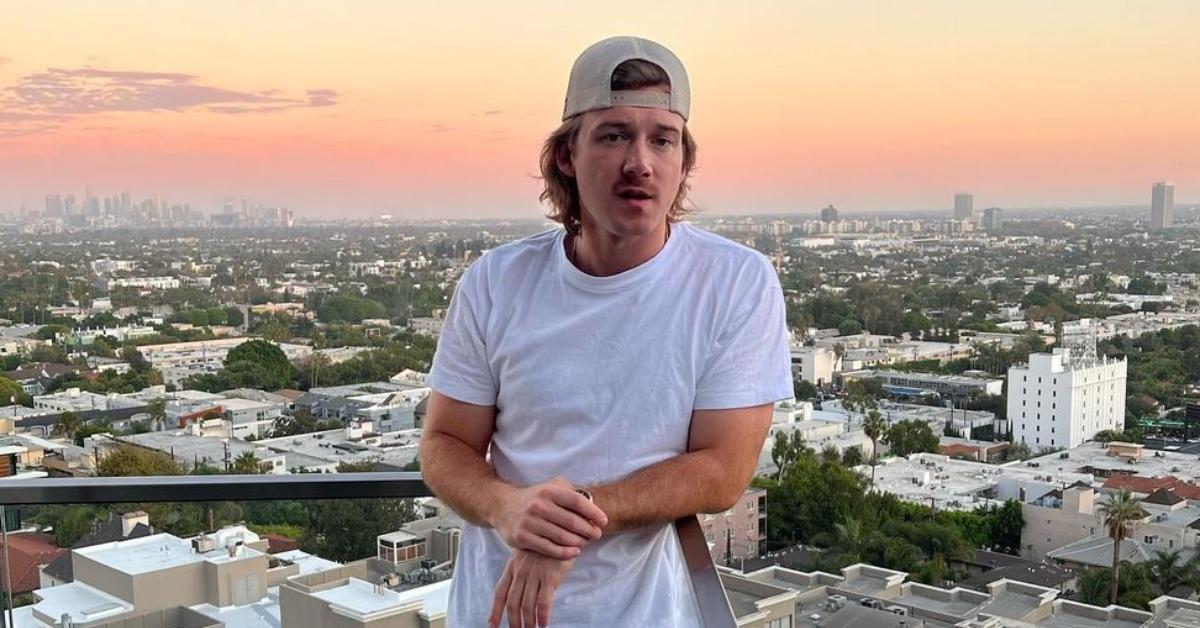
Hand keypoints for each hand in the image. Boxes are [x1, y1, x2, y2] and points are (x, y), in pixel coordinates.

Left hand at [489, 549, 574, 627]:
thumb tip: (519, 592)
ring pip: (527, 605)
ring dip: (528, 622)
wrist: (564, 528)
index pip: (500, 592)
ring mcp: (534, 574)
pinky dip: (542, 616)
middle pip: (512, 602)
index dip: (495, 611)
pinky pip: (543, 602)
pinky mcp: (550, 576)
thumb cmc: (547, 543)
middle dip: (513, 621)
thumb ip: (521, 571)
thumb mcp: (527, 554)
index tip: (492, 625)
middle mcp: (520, 571)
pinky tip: (544, 624)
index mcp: (512, 566)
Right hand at [491, 477, 607, 559]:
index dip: (594, 513)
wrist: (502, 506)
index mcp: (549, 491)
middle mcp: (539, 505)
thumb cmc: (534, 498)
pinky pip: (549, 549)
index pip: (578, 502)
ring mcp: (529, 522)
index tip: (603, 522)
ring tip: (585, 543)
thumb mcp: (550, 487)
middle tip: (596, 535)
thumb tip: (593, 504)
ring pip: (562, 537)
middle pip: (572, 522)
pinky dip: (565, 553)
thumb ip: (570, 492)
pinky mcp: (522, 538)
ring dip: (579, 543)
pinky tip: (574, 552)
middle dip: (589, 531)